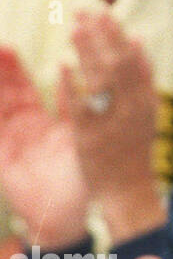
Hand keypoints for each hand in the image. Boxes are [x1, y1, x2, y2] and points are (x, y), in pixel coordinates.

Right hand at [0, 48, 87, 249]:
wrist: (71, 214)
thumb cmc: (80, 175)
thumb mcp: (79, 133)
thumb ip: (74, 104)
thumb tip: (74, 71)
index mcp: (43, 120)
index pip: (27, 86)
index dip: (18, 67)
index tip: (10, 44)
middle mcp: (24, 128)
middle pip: (8, 92)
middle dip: (2, 70)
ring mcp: (12, 142)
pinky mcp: (4, 158)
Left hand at [63, 11, 163, 243]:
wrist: (128, 191)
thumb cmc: (135, 147)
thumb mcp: (147, 108)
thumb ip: (143, 75)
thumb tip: (138, 38)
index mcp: (145, 96)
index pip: (131, 57)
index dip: (116, 32)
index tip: (104, 10)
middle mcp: (130, 105)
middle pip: (115, 62)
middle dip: (99, 34)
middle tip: (84, 9)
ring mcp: (111, 121)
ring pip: (100, 79)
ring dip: (87, 51)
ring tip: (73, 27)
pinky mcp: (90, 137)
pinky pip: (80, 107)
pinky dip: (71, 85)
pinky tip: (61, 66)